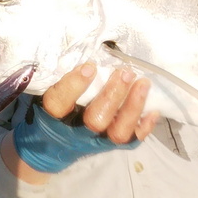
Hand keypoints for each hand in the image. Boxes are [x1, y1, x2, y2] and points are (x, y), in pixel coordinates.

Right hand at [43, 62, 160, 143]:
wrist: (50, 148)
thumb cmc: (49, 111)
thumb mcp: (44, 94)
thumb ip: (54, 77)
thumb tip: (72, 49)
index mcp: (53, 117)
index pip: (59, 103)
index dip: (74, 85)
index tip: (89, 66)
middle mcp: (76, 131)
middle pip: (96, 119)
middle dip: (113, 94)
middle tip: (125, 72)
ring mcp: (96, 140)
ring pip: (117, 131)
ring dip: (133, 107)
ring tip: (143, 83)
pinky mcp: (112, 145)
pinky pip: (132, 140)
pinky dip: (145, 126)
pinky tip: (154, 110)